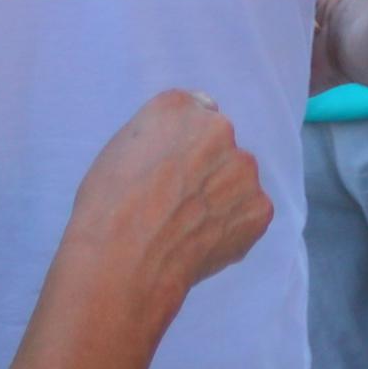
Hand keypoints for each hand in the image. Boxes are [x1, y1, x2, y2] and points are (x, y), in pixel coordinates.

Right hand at [58, 91, 273, 313]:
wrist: (122, 261)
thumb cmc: (108, 208)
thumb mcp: (120, 150)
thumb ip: (158, 135)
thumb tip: (185, 144)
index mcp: (178, 107)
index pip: (197, 114)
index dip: (185, 146)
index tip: (174, 170)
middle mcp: (218, 128)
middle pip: (221, 146)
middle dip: (207, 170)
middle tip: (178, 204)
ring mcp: (244, 168)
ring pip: (237, 180)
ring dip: (221, 197)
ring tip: (187, 227)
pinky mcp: (259, 206)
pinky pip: (248, 213)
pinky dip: (232, 227)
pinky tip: (201, 241)